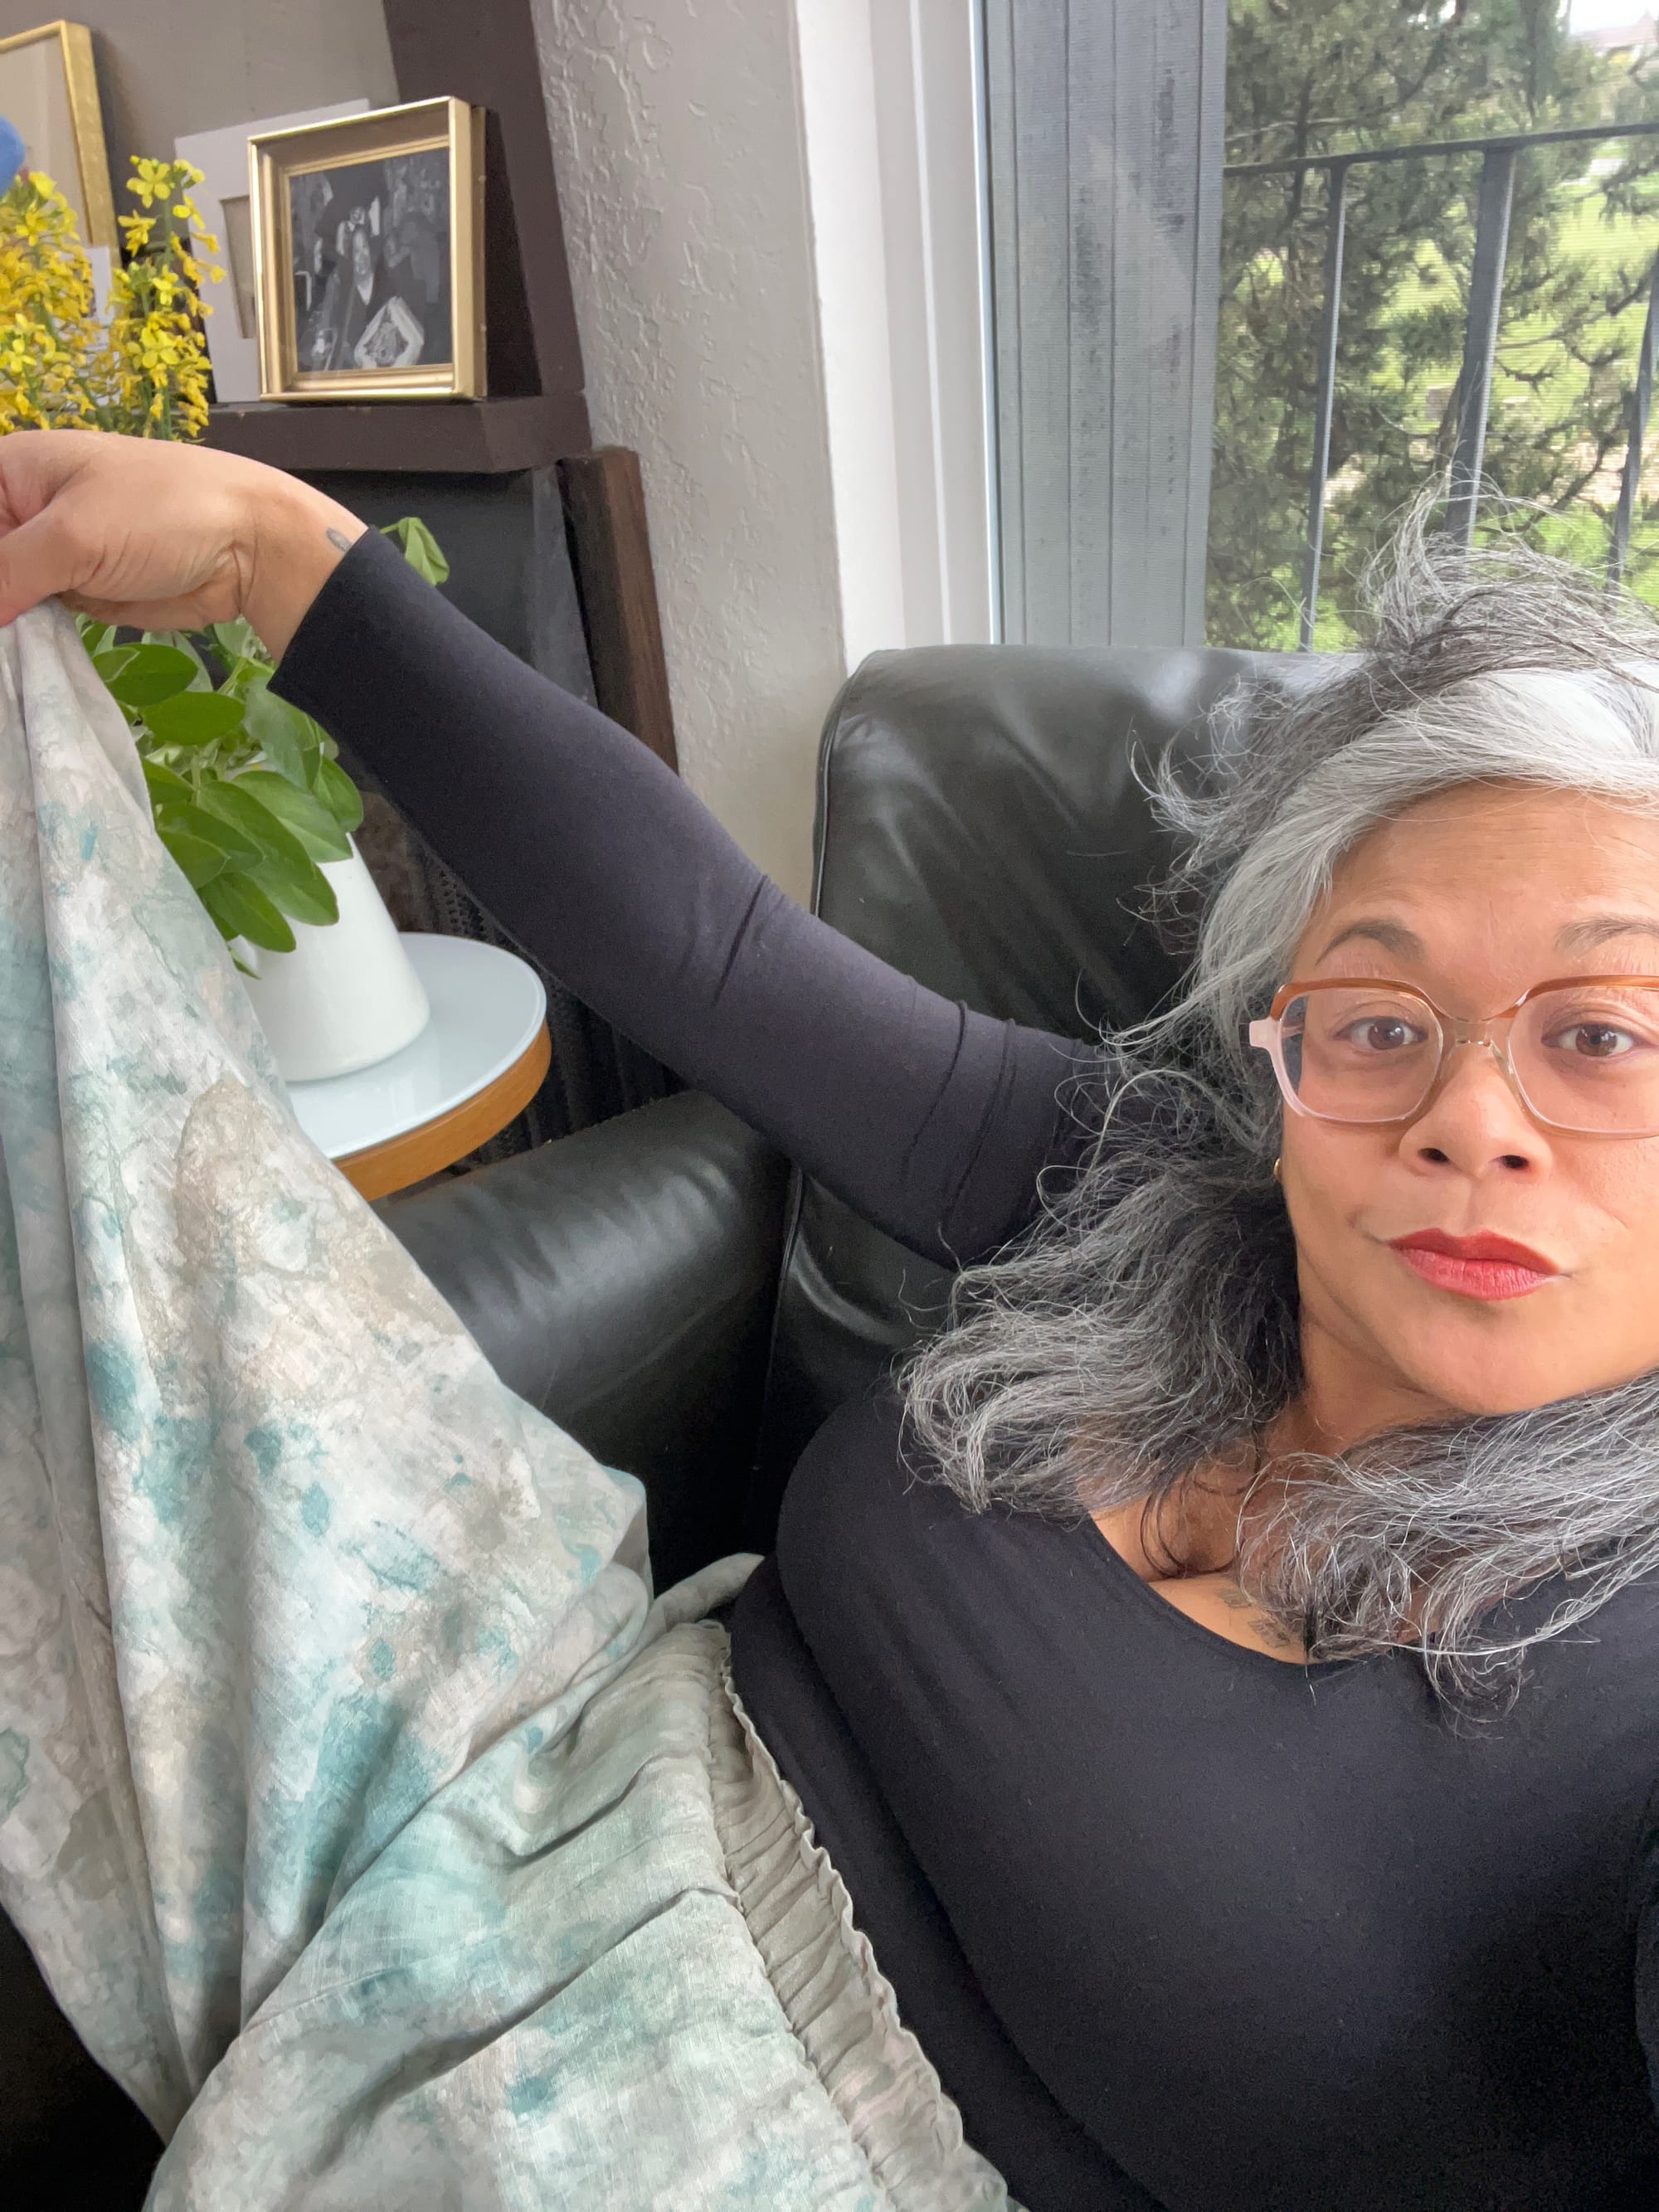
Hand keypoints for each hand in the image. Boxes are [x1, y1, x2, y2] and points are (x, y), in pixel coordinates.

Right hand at [0, 430, 365, 656]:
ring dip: (5, 623)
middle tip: (7, 628)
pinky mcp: (79, 593)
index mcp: (10, 470)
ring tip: (11, 650)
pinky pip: (35, 619)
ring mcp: (52, 555)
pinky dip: (25, 639)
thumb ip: (5, 573)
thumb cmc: (161, 511)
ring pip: (3, 594)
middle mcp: (24, 510)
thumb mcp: (72, 537)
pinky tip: (19, 662)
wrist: (250, 545)